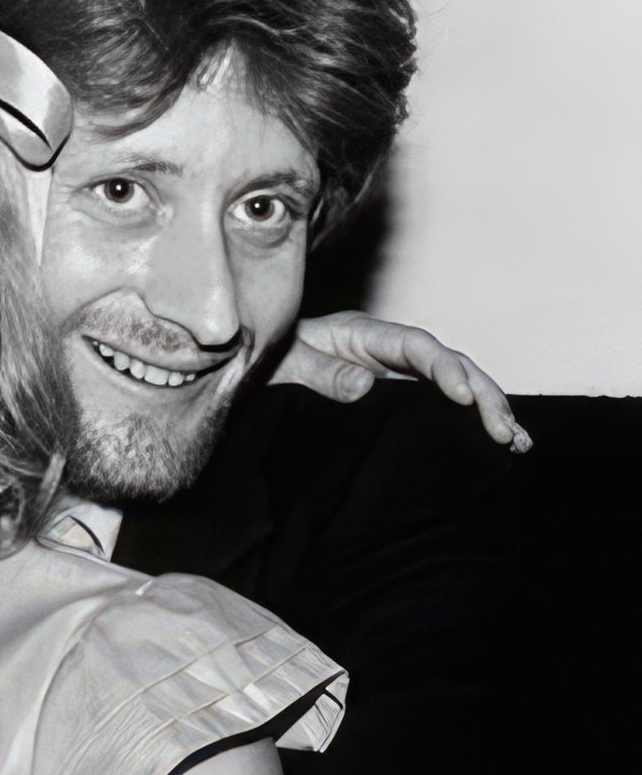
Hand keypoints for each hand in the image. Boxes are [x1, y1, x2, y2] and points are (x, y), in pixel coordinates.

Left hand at [268, 311, 530, 452]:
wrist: (258, 359)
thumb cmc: (271, 355)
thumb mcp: (287, 362)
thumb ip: (321, 372)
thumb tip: (366, 385)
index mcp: (366, 333)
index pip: (418, 347)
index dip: (445, 370)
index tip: (463, 399)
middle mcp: (390, 348)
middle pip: (450, 364)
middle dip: (482, 395)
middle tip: (504, 432)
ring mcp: (397, 369)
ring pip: (455, 383)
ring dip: (488, 408)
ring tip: (516, 441)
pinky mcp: (398, 390)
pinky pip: (440, 401)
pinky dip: (471, 417)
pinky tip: (498, 440)